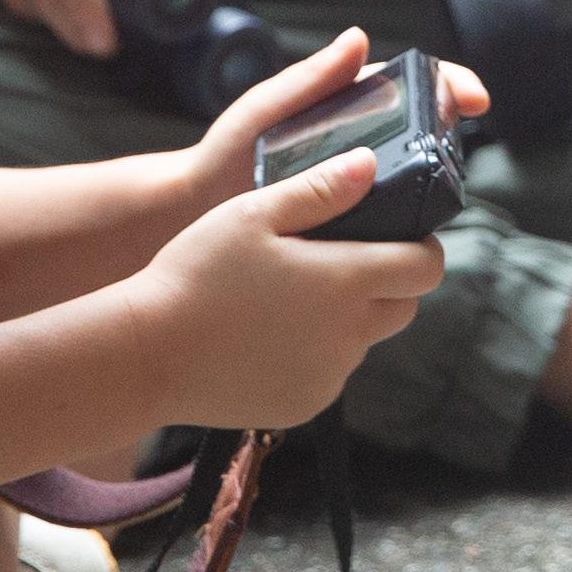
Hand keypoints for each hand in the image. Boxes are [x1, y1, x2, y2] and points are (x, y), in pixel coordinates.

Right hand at [136, 32, 453, 428]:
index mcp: (345, 281)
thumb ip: (319, 190)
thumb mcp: (253, 214)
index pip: (425, 268)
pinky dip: (316, 352)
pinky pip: (330, 372)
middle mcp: (349, 336)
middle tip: (340, 258)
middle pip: (403, 306)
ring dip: (346, 317)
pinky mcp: (305, 405)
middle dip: (387, 281)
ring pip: (364, 340)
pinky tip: (268, 334)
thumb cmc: (195, 273)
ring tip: (289, 296)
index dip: (421, 247)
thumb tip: (371, 165)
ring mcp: (329, 377)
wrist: (147, 355)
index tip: (398, 233)